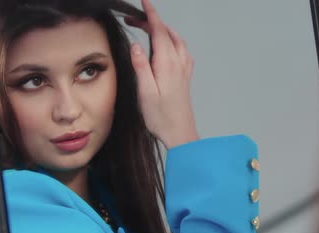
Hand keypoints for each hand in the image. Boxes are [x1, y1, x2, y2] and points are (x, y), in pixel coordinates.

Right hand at [124, 0, 198, 148]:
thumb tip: (136, 45)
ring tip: (146, 28)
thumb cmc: (161, 117)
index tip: (144, 1)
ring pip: (176, 39)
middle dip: (151, 21)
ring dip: (162, 30)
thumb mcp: (145, 92)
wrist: (180, 133)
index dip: (151, 14)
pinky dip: (172, 40)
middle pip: (167, 32)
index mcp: (167, 63)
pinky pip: (181, 49)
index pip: (159, 30)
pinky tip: (166, 45)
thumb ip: (140, 66)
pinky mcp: (185, 76)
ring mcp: (184, 68)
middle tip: (133, 19)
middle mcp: (179, 62)